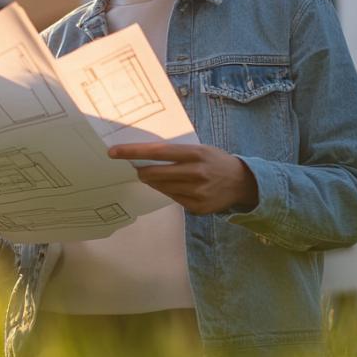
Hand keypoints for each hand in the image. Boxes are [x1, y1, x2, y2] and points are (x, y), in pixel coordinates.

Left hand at [107, 143, 258, 214]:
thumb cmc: (216, 160)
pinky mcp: (197, 208)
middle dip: (140, 171)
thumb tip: (146, 155)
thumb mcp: (200, 149)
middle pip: (155, 174)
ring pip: (162, 187)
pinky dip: (168, 191)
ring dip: (153, 181)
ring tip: (154, 176)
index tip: (114, 152)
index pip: (158, 151)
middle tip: (134, 168)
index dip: (134, 152)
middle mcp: (196, 173)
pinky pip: (173, 199)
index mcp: (195, 154)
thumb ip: (177, 152)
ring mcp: (197, 193)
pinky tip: (175, 186)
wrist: (242, 182)